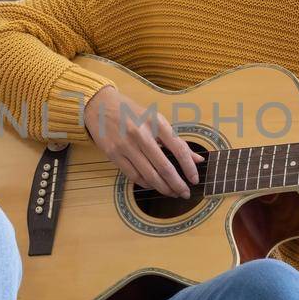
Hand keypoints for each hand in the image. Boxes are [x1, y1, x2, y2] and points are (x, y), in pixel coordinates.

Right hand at [84, 85, 199, 197]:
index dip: (189, 167)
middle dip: (177, 184)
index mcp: (156, 122)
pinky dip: (146, 184)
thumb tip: (198, 159)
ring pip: (149, 175)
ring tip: (172, 193)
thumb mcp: (156, 120)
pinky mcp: (113, 154)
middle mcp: (141, 134)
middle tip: (185, 193)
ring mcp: (125, 145)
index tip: (195, 179)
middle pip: (164, 167)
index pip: (179, 149)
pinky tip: (153, 186)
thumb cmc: (132, 112)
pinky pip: (133, 175)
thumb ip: (177, 141)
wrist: (100, 105)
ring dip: (163, 188)